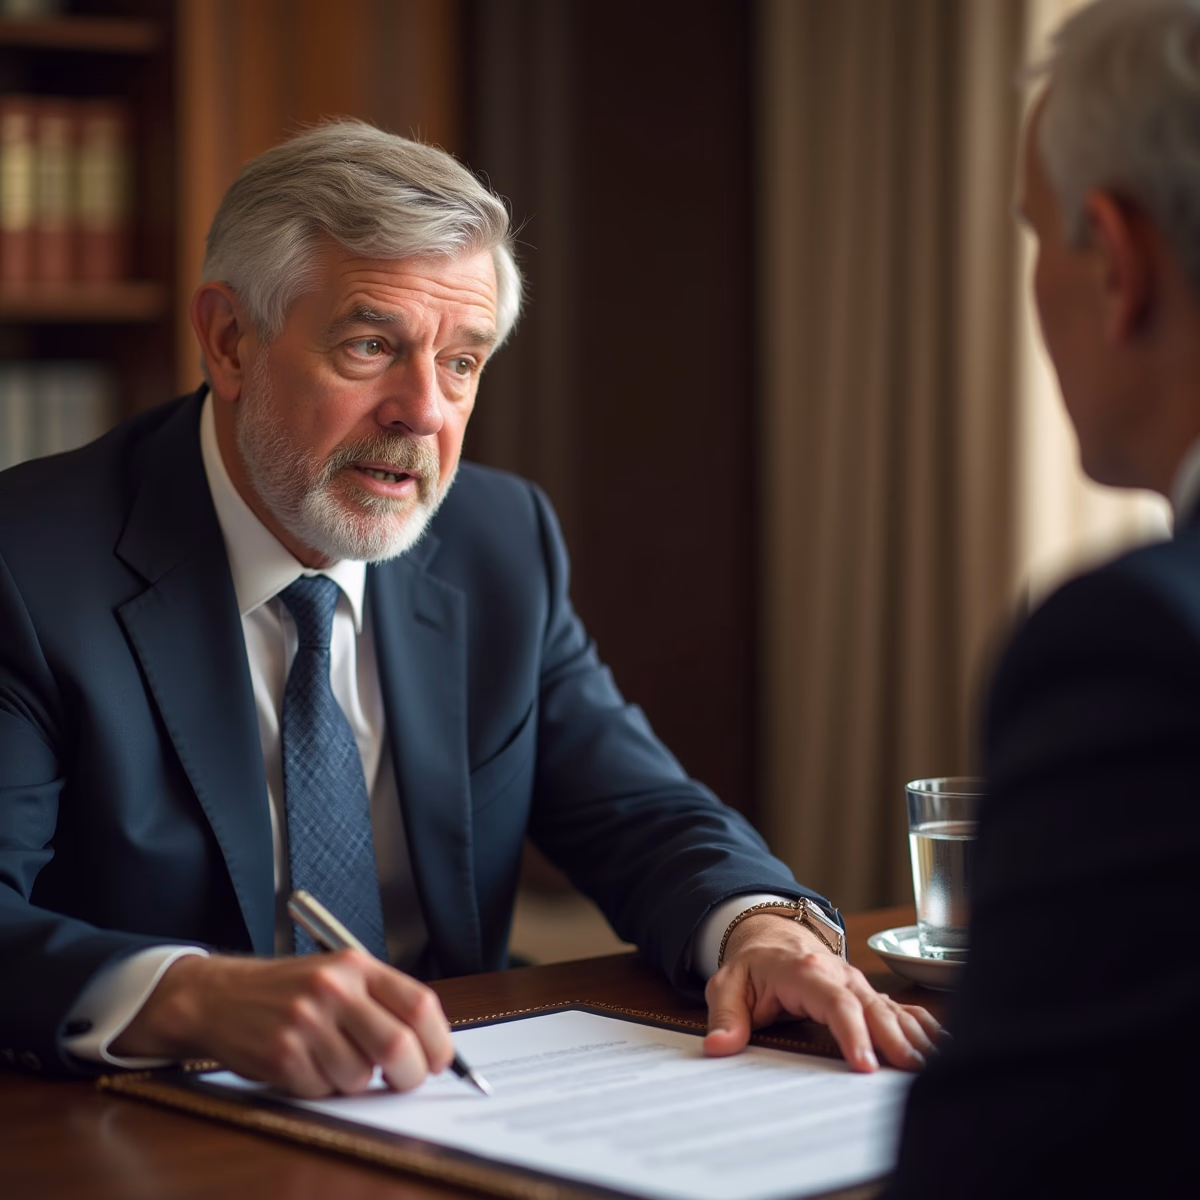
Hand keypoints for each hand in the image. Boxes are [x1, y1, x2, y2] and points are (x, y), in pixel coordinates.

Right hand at [111, 952, 454, 1097]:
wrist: (220, 996)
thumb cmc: (289, 990)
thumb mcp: (339, 976)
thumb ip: (383, 1001)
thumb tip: (430, 1046)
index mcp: (356, 966)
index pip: (419, 1003)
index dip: (438, 1039)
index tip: (440, 1059)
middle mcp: (333, 989)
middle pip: (397, 1045)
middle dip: (409, 1074)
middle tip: (404, 1079)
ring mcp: (306, 1022)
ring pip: (361, 1076)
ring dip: (355, 1080)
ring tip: (333, 1058)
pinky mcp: (282, 1055)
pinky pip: (324, 1090)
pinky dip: (322, 1087)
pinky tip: (306, 1064)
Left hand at [703, 914, 941, 1071]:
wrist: (770, 936)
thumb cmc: (752, 965)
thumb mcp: (728, 984)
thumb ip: (726, 1015)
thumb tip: (720, 1045)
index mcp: (805, 972)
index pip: (834, 1002)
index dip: (852, 1031)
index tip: (864, 1063)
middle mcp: (838, 975)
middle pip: (871, 1006)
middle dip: (892, 1038)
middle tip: (911, 1071)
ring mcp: (856, 983)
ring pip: (890, 1008)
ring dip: (913, 1036)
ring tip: (933, 1067)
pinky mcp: (866, 994)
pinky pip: (899, 1008)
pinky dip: (922, 1026)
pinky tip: (944, 1047)